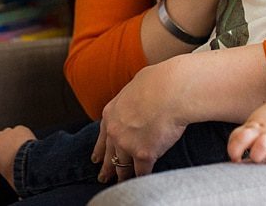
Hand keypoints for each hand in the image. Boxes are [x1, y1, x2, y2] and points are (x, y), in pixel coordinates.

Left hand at [92, 61, 186, 180]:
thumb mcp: (134, 87)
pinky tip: (142, 180)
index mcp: (111, 113)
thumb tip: (138, 99)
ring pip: (123, 166)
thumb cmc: (156, 83)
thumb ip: (131, 100)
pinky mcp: (144, 154)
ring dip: (123, 176)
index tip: (96, 159)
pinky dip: (143, 177)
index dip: (99, 150)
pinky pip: (141, 171)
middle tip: (103, 177)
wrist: (169, 91)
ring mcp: (127, 144)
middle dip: (107, 168)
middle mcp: (115, 131)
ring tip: (123, 182)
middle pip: (110, 155)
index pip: (102, 137)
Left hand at [227, 99, 265, 163]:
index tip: (236, 159)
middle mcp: (261, 130)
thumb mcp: (256, 125)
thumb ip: (246, 137)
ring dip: (257, 154)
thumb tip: (236, 159)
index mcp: (251, 127)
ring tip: (259, 159)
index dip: (233, 149)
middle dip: (239, 151)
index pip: (236, 136)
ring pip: (262, 144)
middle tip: (245, 160)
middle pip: (243, 138)